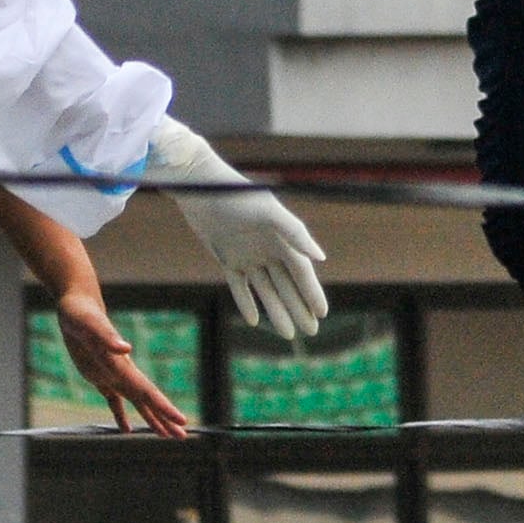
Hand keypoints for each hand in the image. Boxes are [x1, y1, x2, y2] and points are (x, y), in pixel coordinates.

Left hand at [54, 289, 192, 436]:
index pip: (149, 392)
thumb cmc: (82, 314)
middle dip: (165, 419)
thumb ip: (107, 337)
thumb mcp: (90, 325)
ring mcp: (112, 374)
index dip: (165, 408)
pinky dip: (121, 416)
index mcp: (123, 366)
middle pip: (148, 401)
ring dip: (150, 419)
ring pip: (136, 403)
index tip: (182, 422)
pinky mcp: (98, 376)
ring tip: (164, 435)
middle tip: (182, 437)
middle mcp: (122, 373)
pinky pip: (113, 401)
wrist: (77, 304)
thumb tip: (126, 348)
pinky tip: (125, 429)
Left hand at [153, 117, 328, 337]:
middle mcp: (268, 248)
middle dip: (300, 308)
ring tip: (288, 334)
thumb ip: (295, 233)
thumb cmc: (238, 195)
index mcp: (281, 238)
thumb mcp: (268, 212)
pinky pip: (240, 286)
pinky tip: (254, 321)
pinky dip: (247, 302)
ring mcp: (248, 255)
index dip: (312, 292)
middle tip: (312, 332)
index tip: (322, 313)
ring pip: (266, 290)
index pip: (301, 272)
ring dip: (277, 311)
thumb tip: (321, 257)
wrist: (201, 188)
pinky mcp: (227, 258)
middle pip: (287, 285)